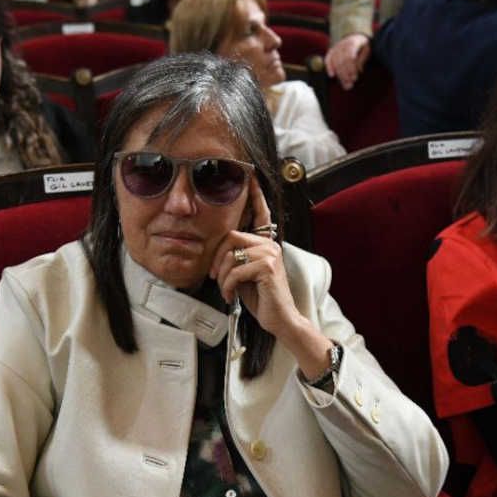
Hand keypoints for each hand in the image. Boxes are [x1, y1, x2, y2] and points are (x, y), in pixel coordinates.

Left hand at [209, 178, 300, 338]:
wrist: (280, 319)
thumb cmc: (261, 298)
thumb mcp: (245, 274)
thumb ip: (236, 258)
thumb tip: (219, 255)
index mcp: (266, 244)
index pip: (260, 214)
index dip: (255, 195)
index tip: (251, 177)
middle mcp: (270, 245)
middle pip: (230, 237)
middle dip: (217, 259)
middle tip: (216, 277)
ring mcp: (270, 254)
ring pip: (230, 255)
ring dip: (223, 277)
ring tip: (227, 289)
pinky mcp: (267, 267)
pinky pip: (235, 270)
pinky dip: (228, 286)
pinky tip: (232, 296)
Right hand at [325, 33, 369, 90]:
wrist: (356, 37)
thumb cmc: (363, 46)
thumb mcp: (366, 51)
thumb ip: (362, 60)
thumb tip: (358, 71)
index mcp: (353, 42)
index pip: (350, 57)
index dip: (351, 69)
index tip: (354, 78)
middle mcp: (343, 44)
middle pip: (342, 61)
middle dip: (346, 75)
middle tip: (350, 85)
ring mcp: (336, 47)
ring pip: (335, 62)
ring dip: (340, 75)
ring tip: (345, 84)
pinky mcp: (332, 51)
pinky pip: (328, 59)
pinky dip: (329, 67)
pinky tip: (332, 76)